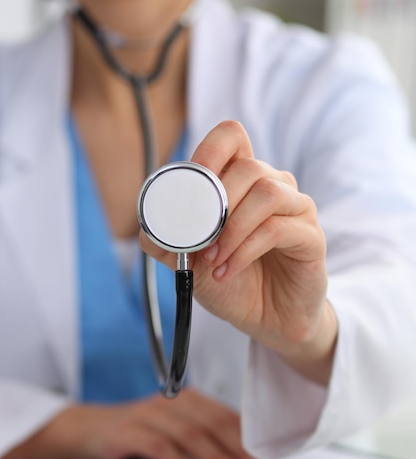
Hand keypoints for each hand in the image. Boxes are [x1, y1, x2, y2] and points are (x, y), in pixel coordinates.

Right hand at [0, 388, 273, 458]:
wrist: (92, 429)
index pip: (225, 417)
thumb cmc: (139, 432)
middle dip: (240, 450)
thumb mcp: (175, 430)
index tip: (268, 458)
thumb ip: (203, 439)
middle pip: (212, 425)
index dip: (248, 439)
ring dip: (218, 458)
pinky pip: (160, 446)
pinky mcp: (130, 431)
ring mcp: (150, 415)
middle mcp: (172, 402)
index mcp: (187, 400)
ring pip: (191, 435)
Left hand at [139, 120, 337, 383]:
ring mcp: (296, 210)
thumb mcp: (190, 263)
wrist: (267, 321)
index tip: (190, 186)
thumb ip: (168, 241)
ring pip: (266, 193)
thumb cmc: (233, 283)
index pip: (231, 137)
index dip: (209, 152)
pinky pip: (278, 229)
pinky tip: (227, 271)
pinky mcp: (311, 237)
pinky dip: (244, 251)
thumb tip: (148, 225)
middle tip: (198, 242)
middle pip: (247, 167)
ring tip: (212, 260)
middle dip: (214, 206)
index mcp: (243, 182)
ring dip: (231, 229)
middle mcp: (274, 187)